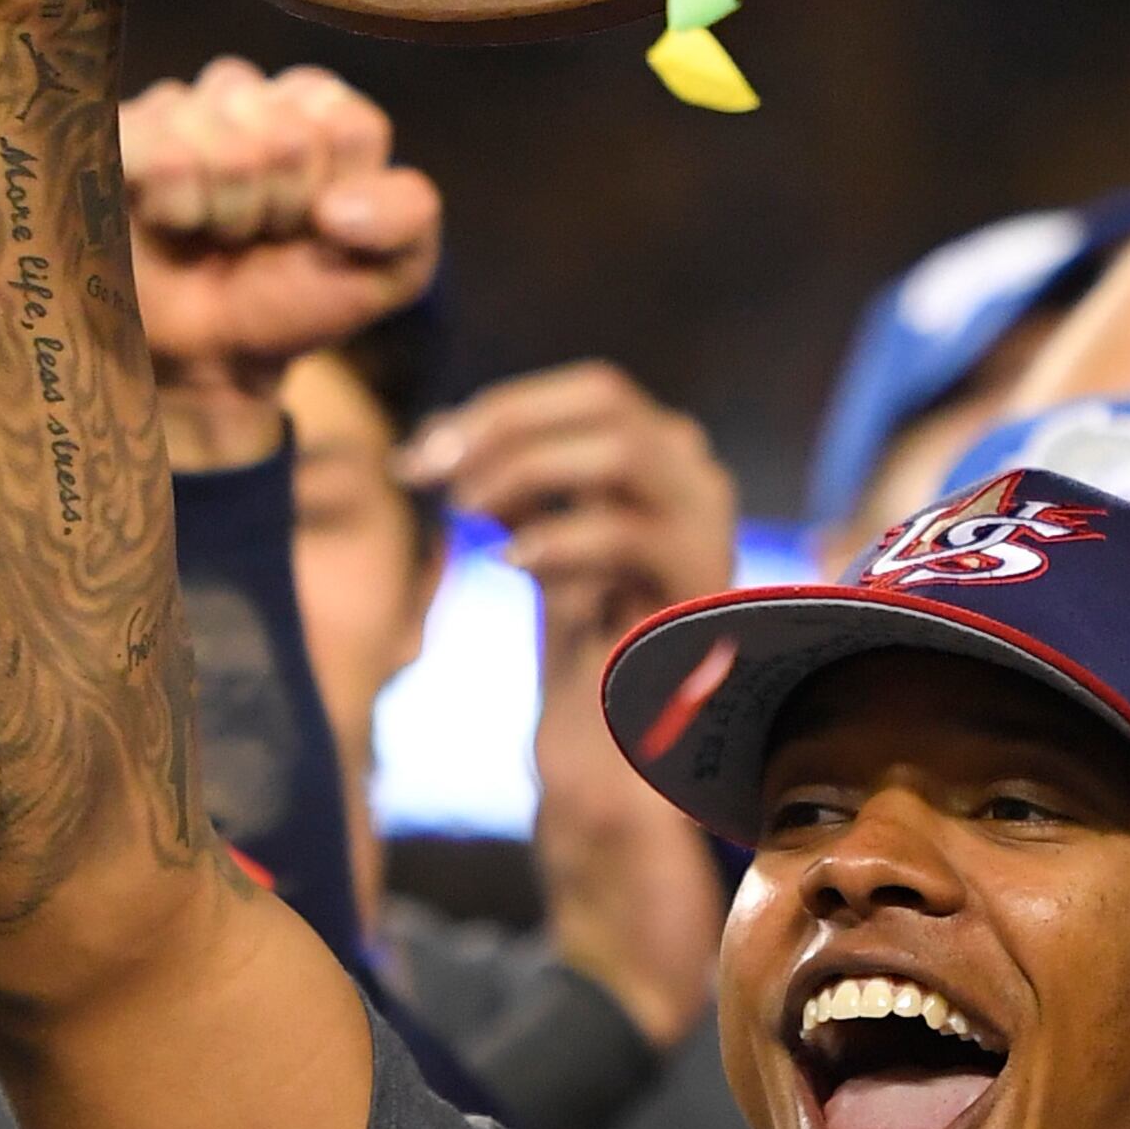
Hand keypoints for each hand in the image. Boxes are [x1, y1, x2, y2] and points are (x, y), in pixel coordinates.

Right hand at [124, 60, 442, 457]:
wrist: (207, 357)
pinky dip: (177, 209)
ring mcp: (179, 107)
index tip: (319, 231)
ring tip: (216, 233)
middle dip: (282, 213)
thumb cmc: (294, 298)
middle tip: (260, 239)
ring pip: (230, 151)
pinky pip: (165, 157)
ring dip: (230, 218)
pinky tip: (170, 220)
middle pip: (290, 141)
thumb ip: (409, 216)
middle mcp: (249, 93)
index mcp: (319, 107)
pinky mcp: (119, 132)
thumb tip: (337, 208)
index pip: (351, 129)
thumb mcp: (391, 270)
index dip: (338, 200)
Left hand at [403, 362, 736, 647]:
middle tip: (430, 469)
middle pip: (605, 399)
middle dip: (505, 423)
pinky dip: (556, 538)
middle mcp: (697, 474)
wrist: (625, 736)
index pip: (589, 392)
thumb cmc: (586, 637)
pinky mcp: (699, 582)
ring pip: (620, 452)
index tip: (422, 451)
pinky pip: (624, 535)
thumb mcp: (543, 541)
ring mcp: (708, 523)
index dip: (502, 407)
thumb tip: (433, 437)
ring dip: (525, 469)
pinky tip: (511, 561)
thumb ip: (508, 484)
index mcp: (666, 455)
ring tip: (465, 508)